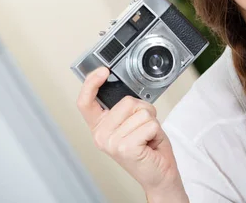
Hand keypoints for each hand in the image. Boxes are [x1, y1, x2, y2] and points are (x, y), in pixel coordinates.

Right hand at [76, 67, 186, 199]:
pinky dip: (156, 131)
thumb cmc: (148, 147)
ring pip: (141, 112)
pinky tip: (150, 143)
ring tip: (147, 137)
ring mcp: (111, 142)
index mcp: (100, 126)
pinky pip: (149, 123)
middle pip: (126, 101)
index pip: (86, 102)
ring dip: (152, 122)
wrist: (159, 174)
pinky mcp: (124, 147)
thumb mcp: (133, 123)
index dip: (91, 83)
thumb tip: (127, 94)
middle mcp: (101, 135)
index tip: (103, 71)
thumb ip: (125, 108)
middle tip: (143, 129)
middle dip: (144, 111)